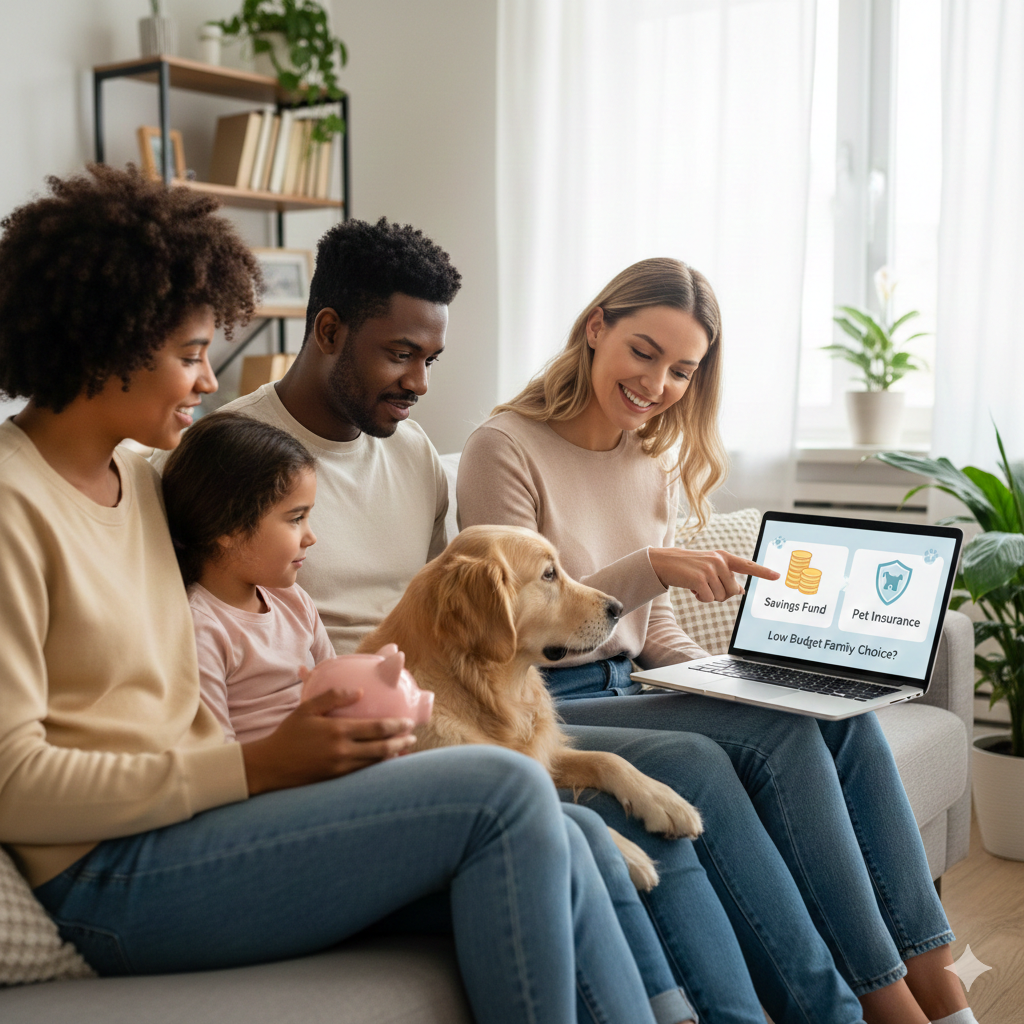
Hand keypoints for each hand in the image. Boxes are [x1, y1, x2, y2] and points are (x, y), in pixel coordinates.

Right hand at [241, 688, 417, 795]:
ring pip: (374, 764)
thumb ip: (333, 696)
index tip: (408, 722)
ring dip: (392, 757)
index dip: (396, 726)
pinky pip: (362, 774)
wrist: (269, 766)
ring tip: (404, 750)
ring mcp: (339, 768)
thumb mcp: (307, 709)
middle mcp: (342, 751)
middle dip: (400, 743)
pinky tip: (384, 764)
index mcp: (337, 730)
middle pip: (381, 748)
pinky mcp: (335, 780)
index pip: (376, 728)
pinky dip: (377, 769)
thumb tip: (359, 691)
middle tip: (413, 738)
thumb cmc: (289, 734)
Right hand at [648, 547, 779, 602]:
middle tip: (706, 585)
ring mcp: (709, 569)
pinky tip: (692, 588)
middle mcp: (719, 561)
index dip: (763, 572)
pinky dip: (700, 598)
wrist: (665, 562)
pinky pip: (708, 599)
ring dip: (709, 596)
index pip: (748, 565)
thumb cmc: (689, 566)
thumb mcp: (710, 568)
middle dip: (720, 594)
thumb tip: (741, 591)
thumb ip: (727, 576)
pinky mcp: (699, 578)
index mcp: (724, 557)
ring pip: (721, 596)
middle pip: (733, 591)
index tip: (777, 576)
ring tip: (697, 585)